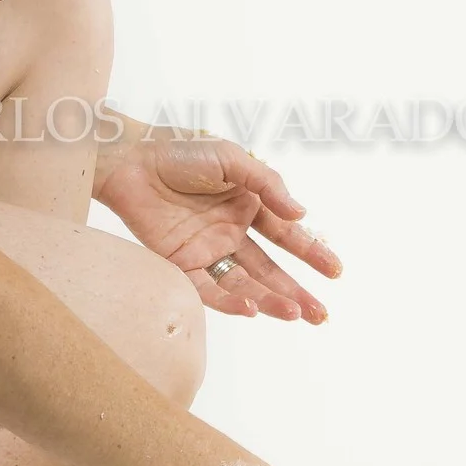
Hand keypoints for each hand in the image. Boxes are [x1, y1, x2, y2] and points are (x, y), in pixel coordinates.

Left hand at [97, 131, 339, 319]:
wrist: (129, 159)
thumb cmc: (179, 151)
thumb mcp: (232, 159)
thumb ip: (268, 185)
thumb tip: (302, 213)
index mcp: (247, 204)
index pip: (286, 234)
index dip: (311, 252)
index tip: (335, 270)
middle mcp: (231, 231)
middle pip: (270, 268)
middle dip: (296, 291)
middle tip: (321, 314)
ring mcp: (207, 249)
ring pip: (245, 282)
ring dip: (270, 300)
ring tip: (296, 315)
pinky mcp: (181, 263)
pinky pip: (209, 289)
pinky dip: (230, 301)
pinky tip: (252, 308)